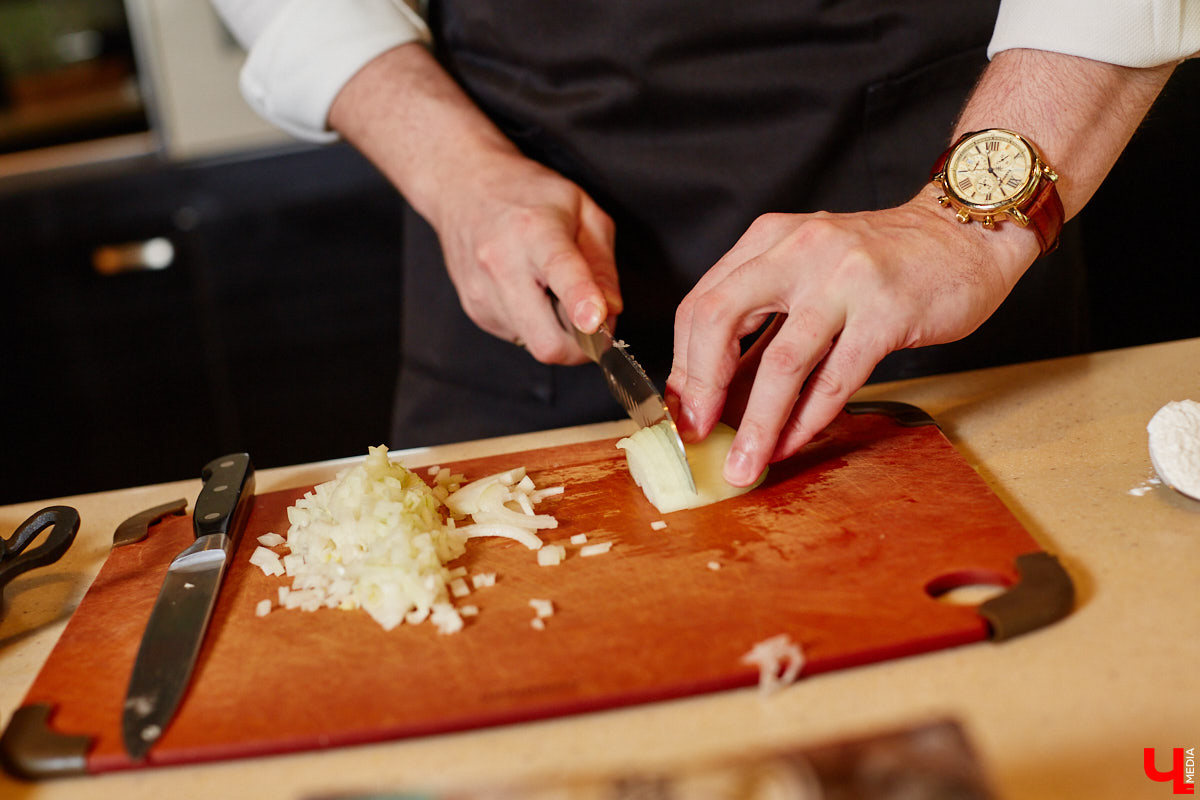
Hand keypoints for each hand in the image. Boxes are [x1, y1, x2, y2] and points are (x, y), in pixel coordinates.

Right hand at [327, 42, 620, 364]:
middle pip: (545, 342)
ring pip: (532, 344)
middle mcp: (503, 266)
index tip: (596, 325)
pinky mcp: (473, 310)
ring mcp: (481, 293)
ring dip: (555, 329)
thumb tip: (611, 313)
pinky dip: (532, 323)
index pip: (562, 277)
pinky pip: (516, 336)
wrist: (458, 182)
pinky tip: (528, 289)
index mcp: (535, 234)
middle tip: (593, 326)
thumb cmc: (529, 190)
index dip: (583, 308)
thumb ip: (601, 262)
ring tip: (552, 285)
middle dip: (578, 348)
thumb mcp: (582, 209)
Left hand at [666, 186, 1037, 485]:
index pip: (701, 303)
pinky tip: (792, 444)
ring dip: (755, 425)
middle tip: (697, 435)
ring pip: (781, 362)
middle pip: (719, 320)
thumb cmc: (883, 261)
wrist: (965, 234)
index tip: (682, 409)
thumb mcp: (808, 274)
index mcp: (769, 239)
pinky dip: (807, 420)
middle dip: (700, 387)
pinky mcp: (886, 312)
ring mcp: (843, 279)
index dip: (684, 364)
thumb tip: (717, 395)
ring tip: (743, 464)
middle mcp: (798, 250)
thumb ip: (763, 326)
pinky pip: (835, 379)